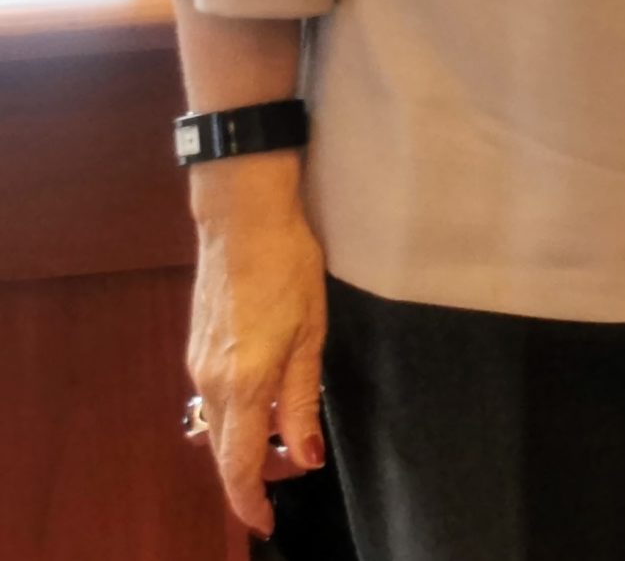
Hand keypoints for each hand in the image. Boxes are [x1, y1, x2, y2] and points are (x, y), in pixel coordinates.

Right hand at [184, 158, 326, 536]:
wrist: (242, 220)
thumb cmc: (288, 268)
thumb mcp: (311, 334)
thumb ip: (302, 400)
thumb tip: (304, 457)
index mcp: (244, 384)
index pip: (238, 464)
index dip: (250, 500)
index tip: (266, 521)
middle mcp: (211, 382)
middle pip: (223, 451)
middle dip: (251, 474)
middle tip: (287, 477)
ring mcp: (198, 364)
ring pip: (216, 425)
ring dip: (243, 443)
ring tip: (282, 438)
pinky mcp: (197, 347)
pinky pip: (213, 399)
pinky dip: (234, 414)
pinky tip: (261, 401)